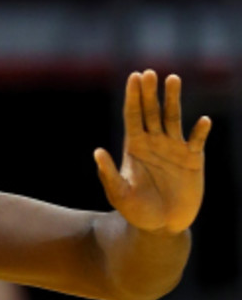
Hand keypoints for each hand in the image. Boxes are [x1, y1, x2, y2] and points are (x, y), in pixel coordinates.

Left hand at [95, 70, 210, 234]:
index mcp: (134, 147)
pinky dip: (200, 132)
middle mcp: (154, 143)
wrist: (160, 227)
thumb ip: (108, 173)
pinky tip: (202, 122)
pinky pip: (197, 141)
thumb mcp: (119, 194)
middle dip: (150, 92)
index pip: (133, 116)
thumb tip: (97, 152)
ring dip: (173, 100)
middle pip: (152, 112)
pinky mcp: (193, 160)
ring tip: (172, 79)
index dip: (133, 97)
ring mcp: (174, 149)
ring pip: (173, 118)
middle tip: (150, 72)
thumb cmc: (136, 211)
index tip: (133, 77)